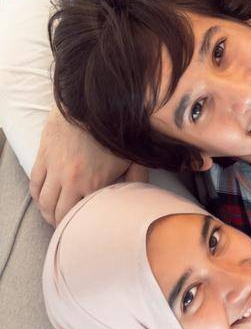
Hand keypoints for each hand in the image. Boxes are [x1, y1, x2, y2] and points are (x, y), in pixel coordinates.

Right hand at [29, 108, 147, 225]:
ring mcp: (55, 168)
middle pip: (57, 213)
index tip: (82, 228)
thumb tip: (139, 194)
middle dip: (60, 223)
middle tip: (65, 225)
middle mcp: (71, 180)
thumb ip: (136, 179)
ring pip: (43, 201)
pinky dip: (37, 194)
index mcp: (94, 183)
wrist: (96, 101)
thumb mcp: (132, 156)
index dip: (80, 225)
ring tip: (53, 214)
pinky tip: (43, 197)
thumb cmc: (117, 129)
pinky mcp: (44, 155)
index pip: (81, 216)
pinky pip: (34, 182)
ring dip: (47, 212)